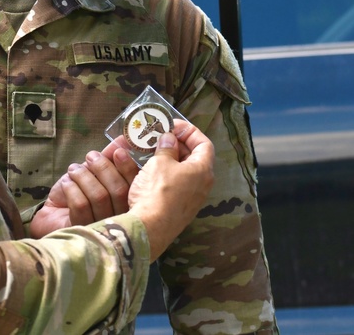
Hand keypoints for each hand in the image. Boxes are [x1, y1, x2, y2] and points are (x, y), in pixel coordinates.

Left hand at [30, 138, 140, 236]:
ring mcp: (102, 228)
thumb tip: (123, 138)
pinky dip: (72, 189)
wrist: (53, 215)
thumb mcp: (93, 173)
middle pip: (118, 191)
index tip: (117, 152)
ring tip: (73, 170)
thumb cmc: (77, 194)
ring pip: (99, 196)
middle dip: (103, 168)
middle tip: (90, 157)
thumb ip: (109, 158)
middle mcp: (119, 219)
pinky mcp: (83, 231)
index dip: (127, 168)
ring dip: (84, 177)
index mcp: (126, 203)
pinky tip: (67, 184)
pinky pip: (81, 205)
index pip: (134, 186)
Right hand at [128, 120, 214, 259]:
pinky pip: (177, 185)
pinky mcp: (180, 209)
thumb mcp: (160, 162)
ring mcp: (192, 199)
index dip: (190, 132)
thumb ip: (166, 148)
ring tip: (154, 151)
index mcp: (203, 170)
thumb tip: (169, 139)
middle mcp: (202, 184)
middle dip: (178, 145)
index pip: (204, 144)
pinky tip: (151, 171)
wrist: (150, 228)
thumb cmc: (158, 191)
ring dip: (170, 159)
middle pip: (195, 158)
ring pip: (184, 172)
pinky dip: (167, 174)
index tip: (173, 127)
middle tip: (161, 137)